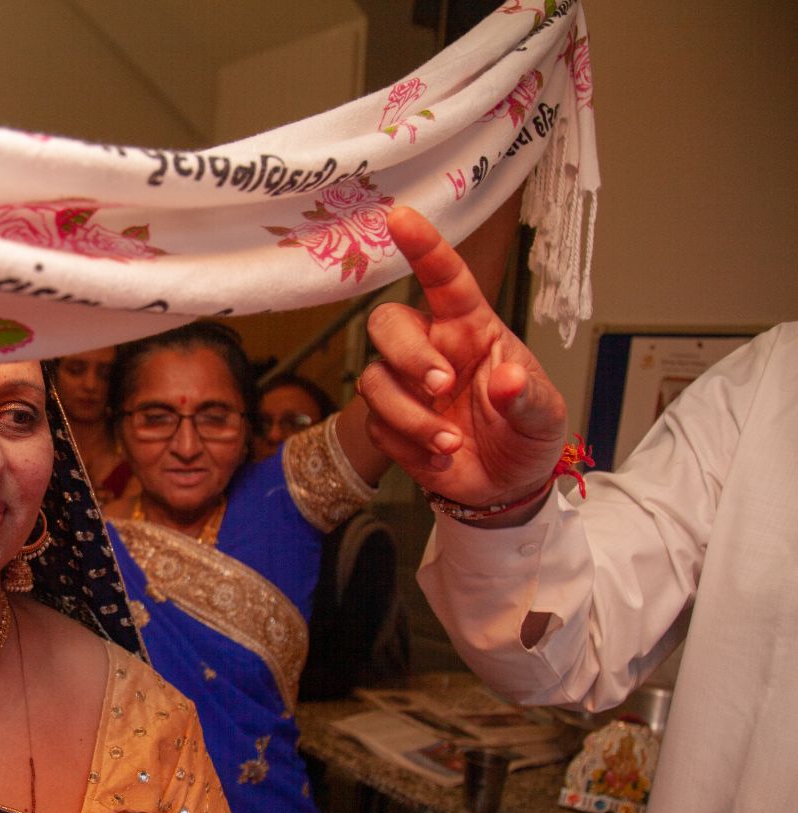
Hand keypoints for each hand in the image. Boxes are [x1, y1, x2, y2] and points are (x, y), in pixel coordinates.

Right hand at [358, 207, 567, 510]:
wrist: (507, 488)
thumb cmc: (527, 433)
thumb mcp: (545, 416)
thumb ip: (528, 397)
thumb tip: (506, 381)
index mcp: (471, 330)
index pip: (446, 280)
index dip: (423, 247)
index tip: (399, 217)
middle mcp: (432, 349)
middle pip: (387, 323)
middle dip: (407, 353)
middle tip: (441, 384)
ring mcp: (407, 387)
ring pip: (374, 380)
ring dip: (410, 415)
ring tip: (450, 442)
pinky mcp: (390, 425)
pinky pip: (377, 426)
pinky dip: (408, 446)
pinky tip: (440, 458)